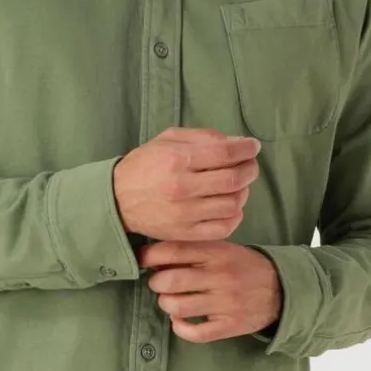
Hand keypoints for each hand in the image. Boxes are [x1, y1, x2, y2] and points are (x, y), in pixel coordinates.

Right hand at [113, 127, 261, 242]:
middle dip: (250, 169)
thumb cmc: (145, 164)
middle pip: (234, 179)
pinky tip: (230, 205)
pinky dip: (235, 215)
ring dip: (244, 192)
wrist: (118, 199)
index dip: (246, 149)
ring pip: (233, 204)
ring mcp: (185, 214)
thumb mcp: (168, 139)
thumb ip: (203, 136)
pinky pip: (224, 227)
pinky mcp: (186, 233)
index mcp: (178, 159)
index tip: (253, 146)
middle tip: (250, 165)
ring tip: (239, 185)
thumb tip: (236, 142)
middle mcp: (183, 187)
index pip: (226, 153)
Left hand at [135, 240, 282, 343]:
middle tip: (159, 282)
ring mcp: (226, 302)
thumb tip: (153, 256)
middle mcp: (220, 276)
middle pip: (170, 281)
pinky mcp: (230, 325)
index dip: (150, 256)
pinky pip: (195, 333)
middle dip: (156, 282)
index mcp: (217, 253)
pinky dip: (180, 328)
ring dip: (166, 304)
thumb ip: (193, 250)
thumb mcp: (222, 248)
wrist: (281, 288)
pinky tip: (181, 321)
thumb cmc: (242, 266)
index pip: (174, 251)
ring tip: (170, 300)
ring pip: (178, 307)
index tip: (142, 260)